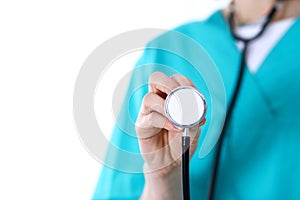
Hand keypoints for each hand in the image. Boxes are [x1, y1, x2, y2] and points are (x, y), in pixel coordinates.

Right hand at [135, 72, 205, 199]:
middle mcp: (157, 100)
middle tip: (181, 98)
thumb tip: (195, 108)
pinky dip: (165, 121)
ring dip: (167, 106)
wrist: (172, 163)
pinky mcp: (142, 125)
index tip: (195, 94)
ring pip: (149, 98)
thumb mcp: (194, 129)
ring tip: (180, 119)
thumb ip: (195, 118)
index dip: (185, 82)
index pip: (174, 79)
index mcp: (170, 96)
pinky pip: (151, 118)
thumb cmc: (181, 142)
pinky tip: (175, 128)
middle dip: (170, 84)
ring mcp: (147, 112)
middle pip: (155, 78)